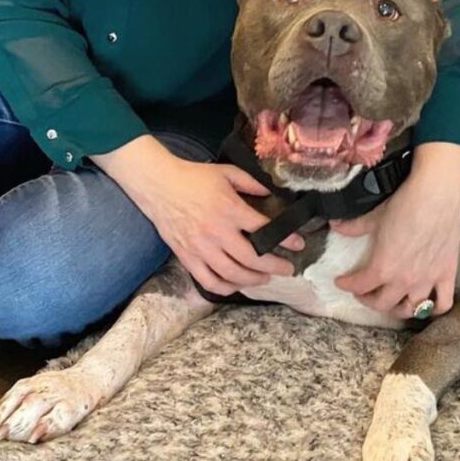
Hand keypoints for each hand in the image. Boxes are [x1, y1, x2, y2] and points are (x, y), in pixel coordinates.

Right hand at [104, 143, 305, 296]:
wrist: (160, 187)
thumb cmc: (195, 178)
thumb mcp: (227, 173)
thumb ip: (251, 183)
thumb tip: (272, 193)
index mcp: (230, 210)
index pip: (263, 229)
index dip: (284, 239)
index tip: (299, 245)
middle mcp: (217, 233)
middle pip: (251, 258)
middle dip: (274, 266)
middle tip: (288, 270)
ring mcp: (201, 248)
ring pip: (232, 274)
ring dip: (253, 280)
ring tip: (266, 278)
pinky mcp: (188, 258)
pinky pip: (208, 280)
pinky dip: (225, 287)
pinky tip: (236, 285)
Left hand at [331, 143, 459, 317]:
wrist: (436, 194)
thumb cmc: (405, 203)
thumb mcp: (374, 215)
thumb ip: (354, 226)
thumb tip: (336, 225)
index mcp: (383, 267)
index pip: (360, 285)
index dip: (348, 285)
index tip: (342, 282)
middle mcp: (405, 279)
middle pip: (383, 304)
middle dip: (369, 300)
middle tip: (364, 293)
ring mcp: (427, 279)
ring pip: (411, 310)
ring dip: (399, 310)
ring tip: (394, 302)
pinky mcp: (447, 273)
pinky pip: (443, 303)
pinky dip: (435, 309)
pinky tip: (428, 305)